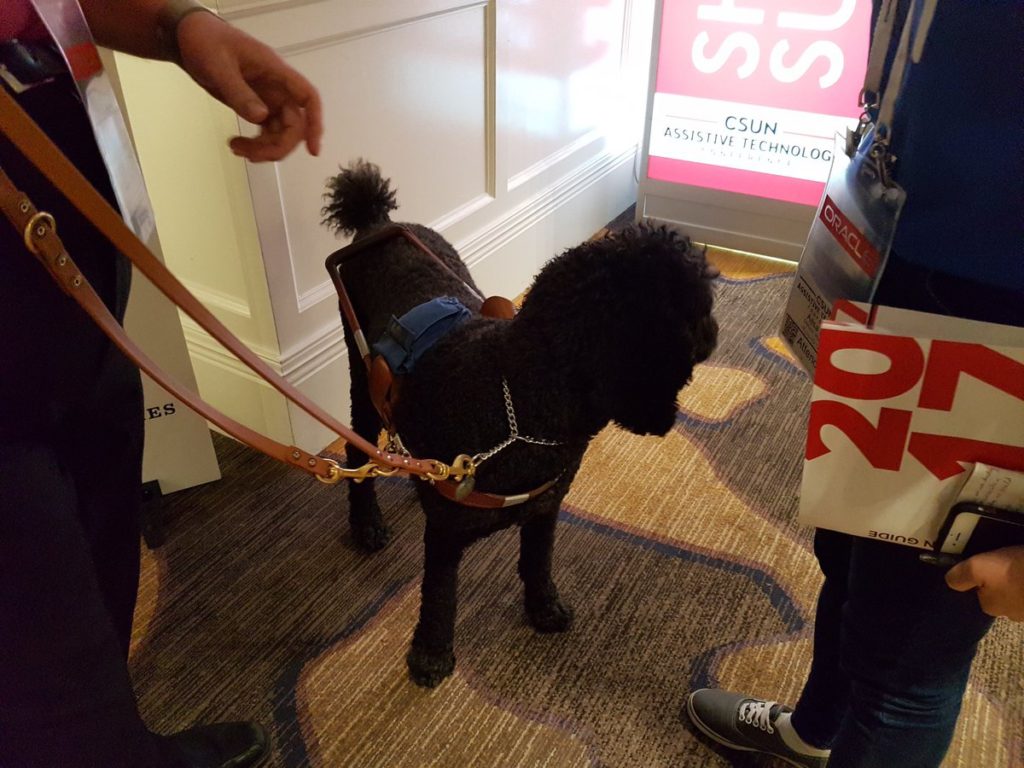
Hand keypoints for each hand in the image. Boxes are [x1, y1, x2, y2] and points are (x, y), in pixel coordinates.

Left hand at [176, 11, 321, 160]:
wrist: (190, 38)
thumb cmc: (205, 42)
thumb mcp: (218, 66)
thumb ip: (239, 93)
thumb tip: (261, 118)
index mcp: (276, 72)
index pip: (307, 98)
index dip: (315, 123)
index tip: (312, 150)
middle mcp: (277, 88)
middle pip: (294, 125)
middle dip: (277, 146)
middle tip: (251, 155)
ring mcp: (267, 99)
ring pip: (280, 133)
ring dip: (263, 149)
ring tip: (235, 148)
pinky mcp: (254, 106)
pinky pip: (265, 132)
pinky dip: (255, 144)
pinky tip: (236, 145)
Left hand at [945, 545, 1023, 620]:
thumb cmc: (1013, 571)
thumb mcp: (978, 568)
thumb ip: (961, 576)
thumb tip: (950, 581)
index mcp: (991, 606)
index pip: (981, 594)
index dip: (984, 578)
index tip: (991, 564)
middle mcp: (1012, 615)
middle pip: (1004, 596)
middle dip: (1007, 582)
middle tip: (1010, 563)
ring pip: (1022, 596)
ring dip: (1022, 583)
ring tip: (1022, 564)